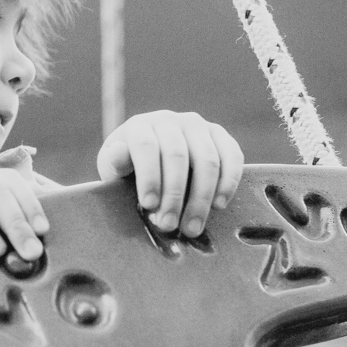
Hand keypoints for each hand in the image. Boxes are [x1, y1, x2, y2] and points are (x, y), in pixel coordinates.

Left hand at [96, 111, 243, 236]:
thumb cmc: (130, 169)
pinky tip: (219, 204)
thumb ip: (115, 163)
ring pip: (206, 159)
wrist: (152, 160)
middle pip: (177, 156)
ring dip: (201, 197)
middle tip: (169, 225)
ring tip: (192, 226)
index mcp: (140, 126)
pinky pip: (232, 156)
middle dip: (174, 195)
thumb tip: (119, 153)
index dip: (149, 177)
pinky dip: (228, 182)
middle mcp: (170, 121)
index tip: (149, 205)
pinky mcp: (219, 136)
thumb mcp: (115, 168)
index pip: (146, 147)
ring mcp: (197, 126)